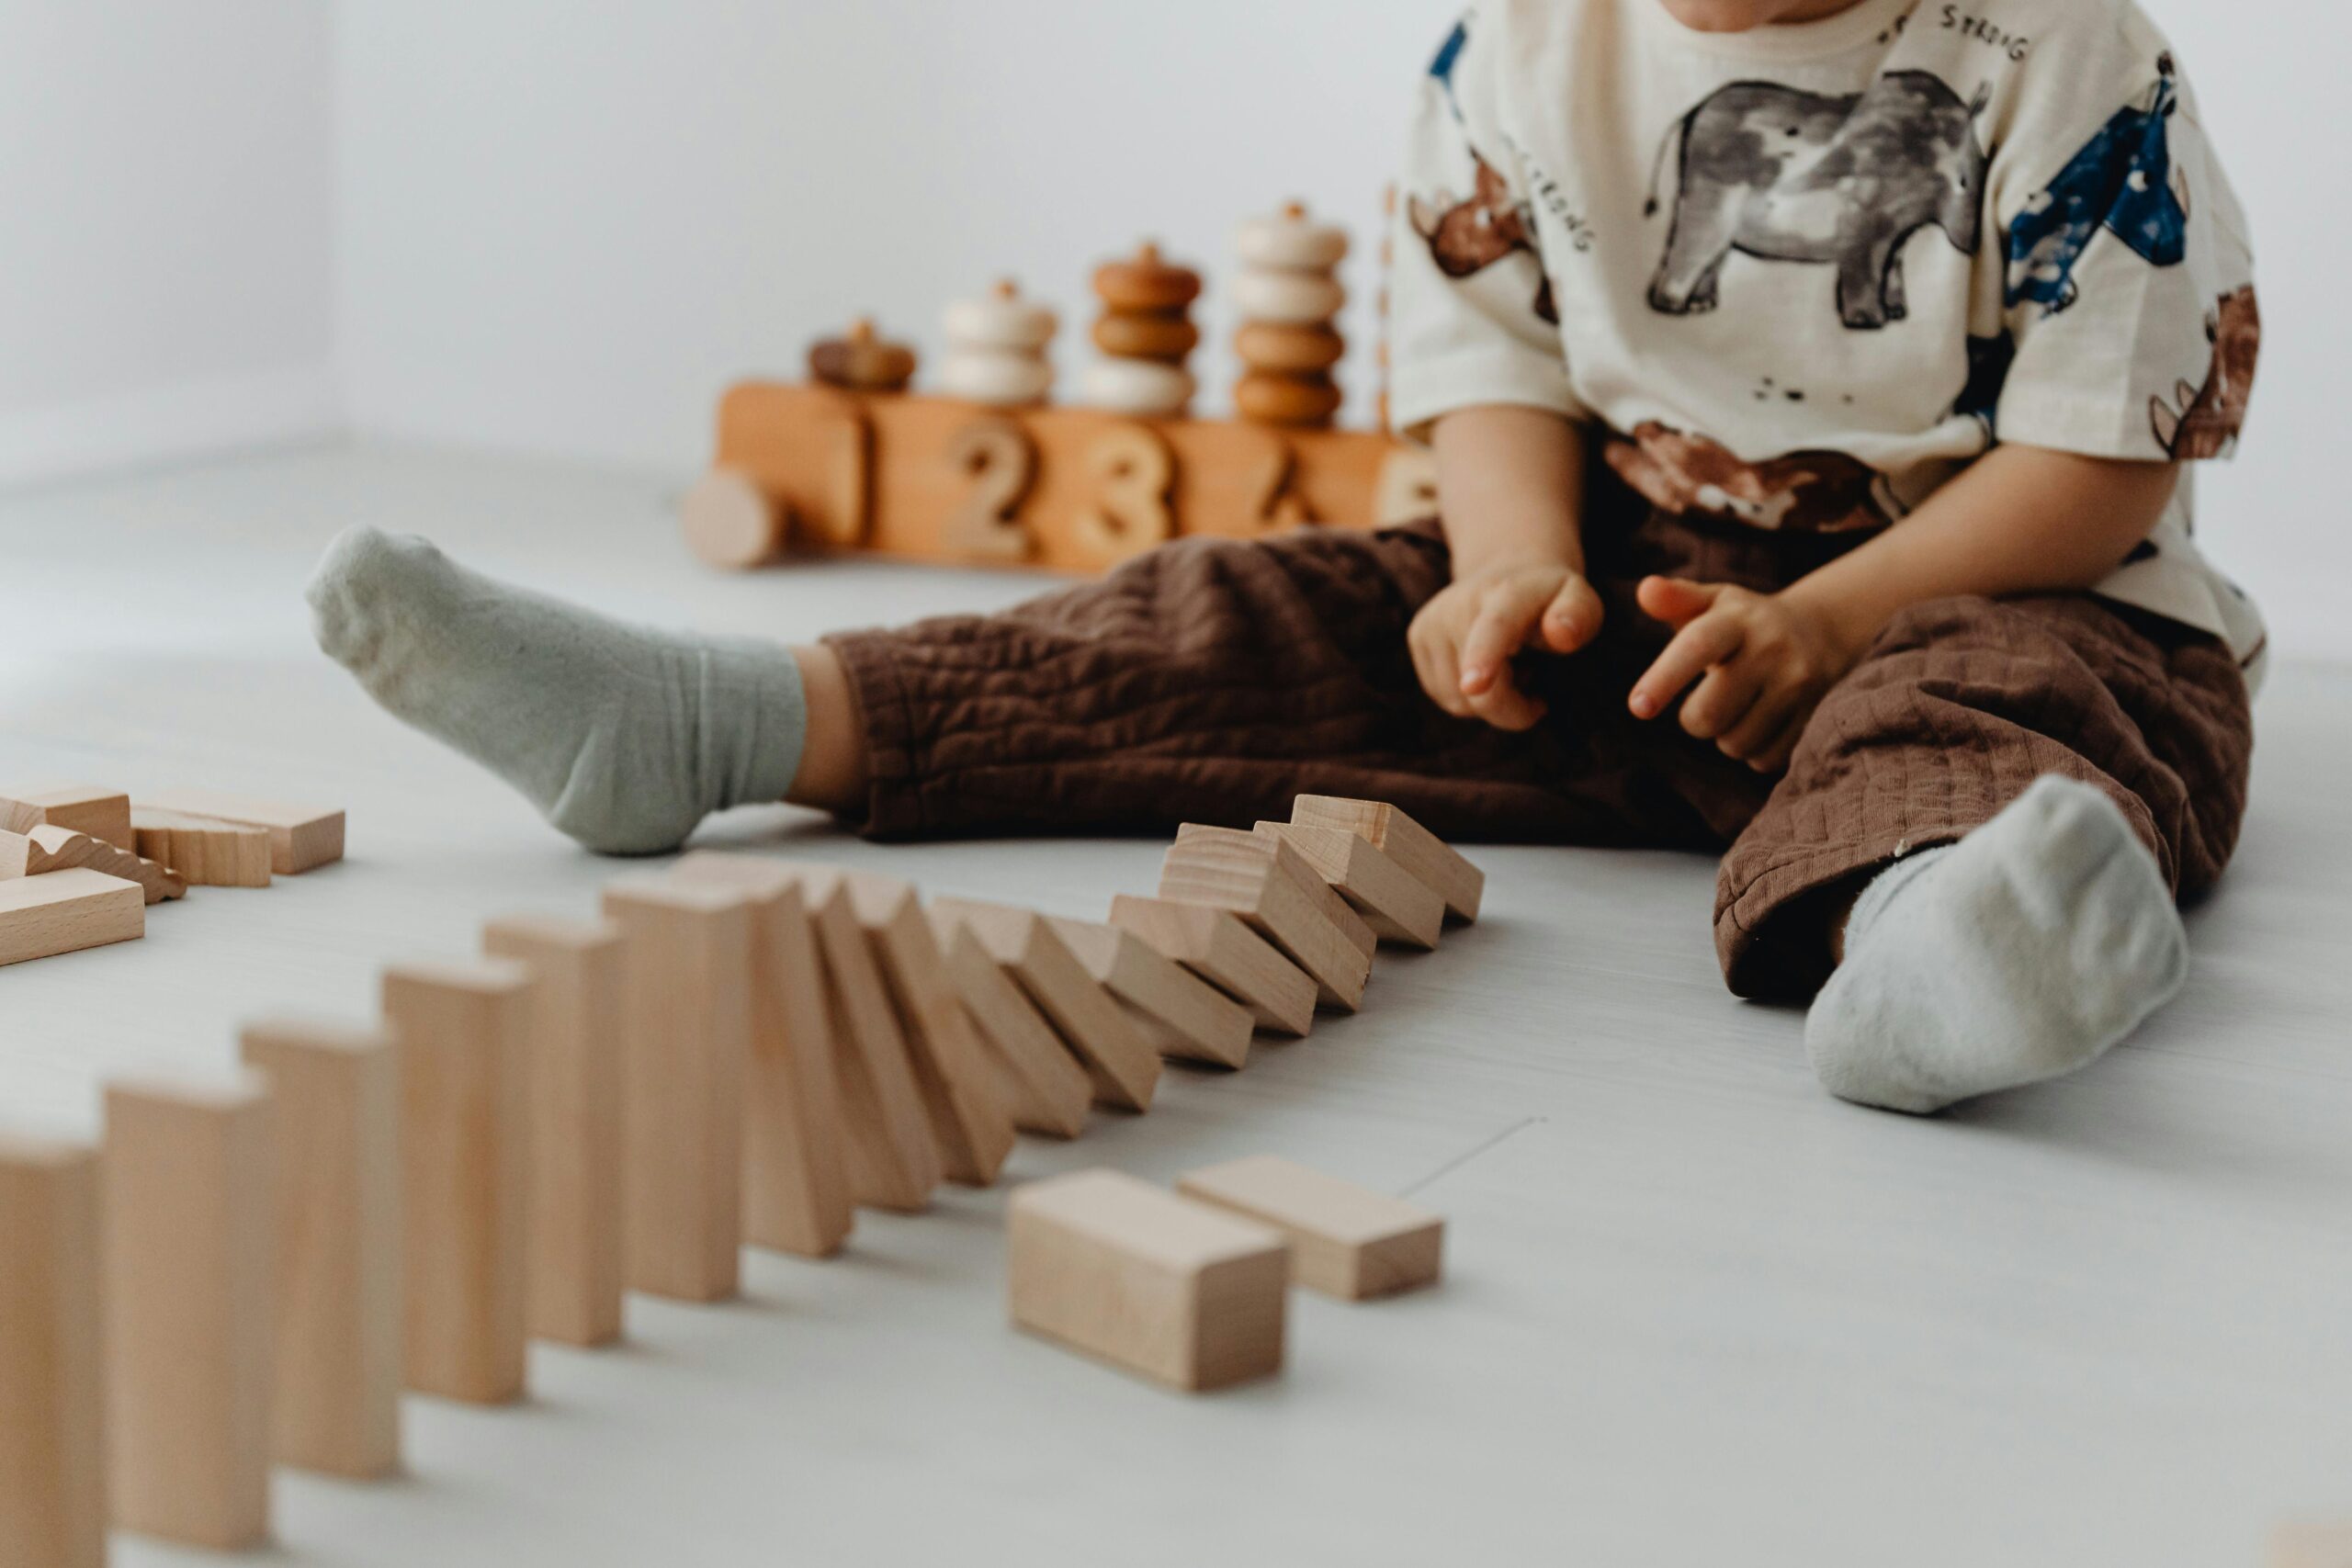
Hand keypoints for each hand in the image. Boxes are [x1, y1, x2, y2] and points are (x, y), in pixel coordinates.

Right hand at [1408, 559, 1603, 730]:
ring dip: (1490, 701)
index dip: (1484, 658)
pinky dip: (1468, 698)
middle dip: (1512, 708)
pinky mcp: (1417, 637)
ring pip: (1458, 701)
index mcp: (1507, 594)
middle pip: (1478, 690)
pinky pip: (1443, 697)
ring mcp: (1432, 620)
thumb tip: (1560, 634)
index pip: (1494, 629)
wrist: (1509, 571)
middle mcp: (1459, 603)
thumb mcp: (1580, 600)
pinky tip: (1486, 669)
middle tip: (1535, 690)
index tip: (1475, 685)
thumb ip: (1579, 615)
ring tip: (1509, 668)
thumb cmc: (1551, 598)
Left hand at [1627, 577, 1861, 772]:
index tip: (1638, 707)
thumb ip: (1676, 599)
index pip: (1697, 647)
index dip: (1664, 679)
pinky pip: (1762, 759)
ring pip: (1734, 743)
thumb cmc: (1743, 622)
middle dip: (1693, 719)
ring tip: (1738, 706)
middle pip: (1707, 714)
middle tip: (1703, 701)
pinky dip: (1752, 750)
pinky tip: (1761, 720)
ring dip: (1725, 735)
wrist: (1819, 632)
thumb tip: (1646, 590)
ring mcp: (1798, 685)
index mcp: (1738, 619)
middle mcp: (1772, 649)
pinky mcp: (1813, 717)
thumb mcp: (1713, 602)